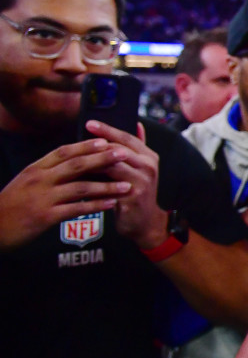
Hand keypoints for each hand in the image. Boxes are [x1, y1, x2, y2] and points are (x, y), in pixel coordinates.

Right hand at [0, 139, 130, 250]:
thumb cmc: (11, 204)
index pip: (63, 151)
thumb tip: (72, 162)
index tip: (106, 140)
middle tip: (124, 154)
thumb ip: (47, 172)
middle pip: (76, 165)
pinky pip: (76, 209)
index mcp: (35, 169)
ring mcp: (43, 198)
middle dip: (103, 159)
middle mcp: (40, 180)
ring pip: (80, 187)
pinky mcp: (45, 217)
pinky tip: (111, 204)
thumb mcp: (26, 181)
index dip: (86, 145)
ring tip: (126, 184)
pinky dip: (96, 206)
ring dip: (106, 186)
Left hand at [85, 121, 167, 248]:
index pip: (126, 137)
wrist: (145, 222)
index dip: (108, 129)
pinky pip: (107, 186)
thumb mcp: (140, 167)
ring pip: (111, 165)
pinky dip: (92, 181)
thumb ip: (137, 147)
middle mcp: (148, 166)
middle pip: (118, 149)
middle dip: (96, 143)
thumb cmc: (136, 193)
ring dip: (92, 161)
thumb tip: (135, 123)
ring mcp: (142, 181)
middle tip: (77, 138)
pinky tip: (78, 179)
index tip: (89, 123)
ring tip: (73, 158)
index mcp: (149, 156)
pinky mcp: (132, 197)